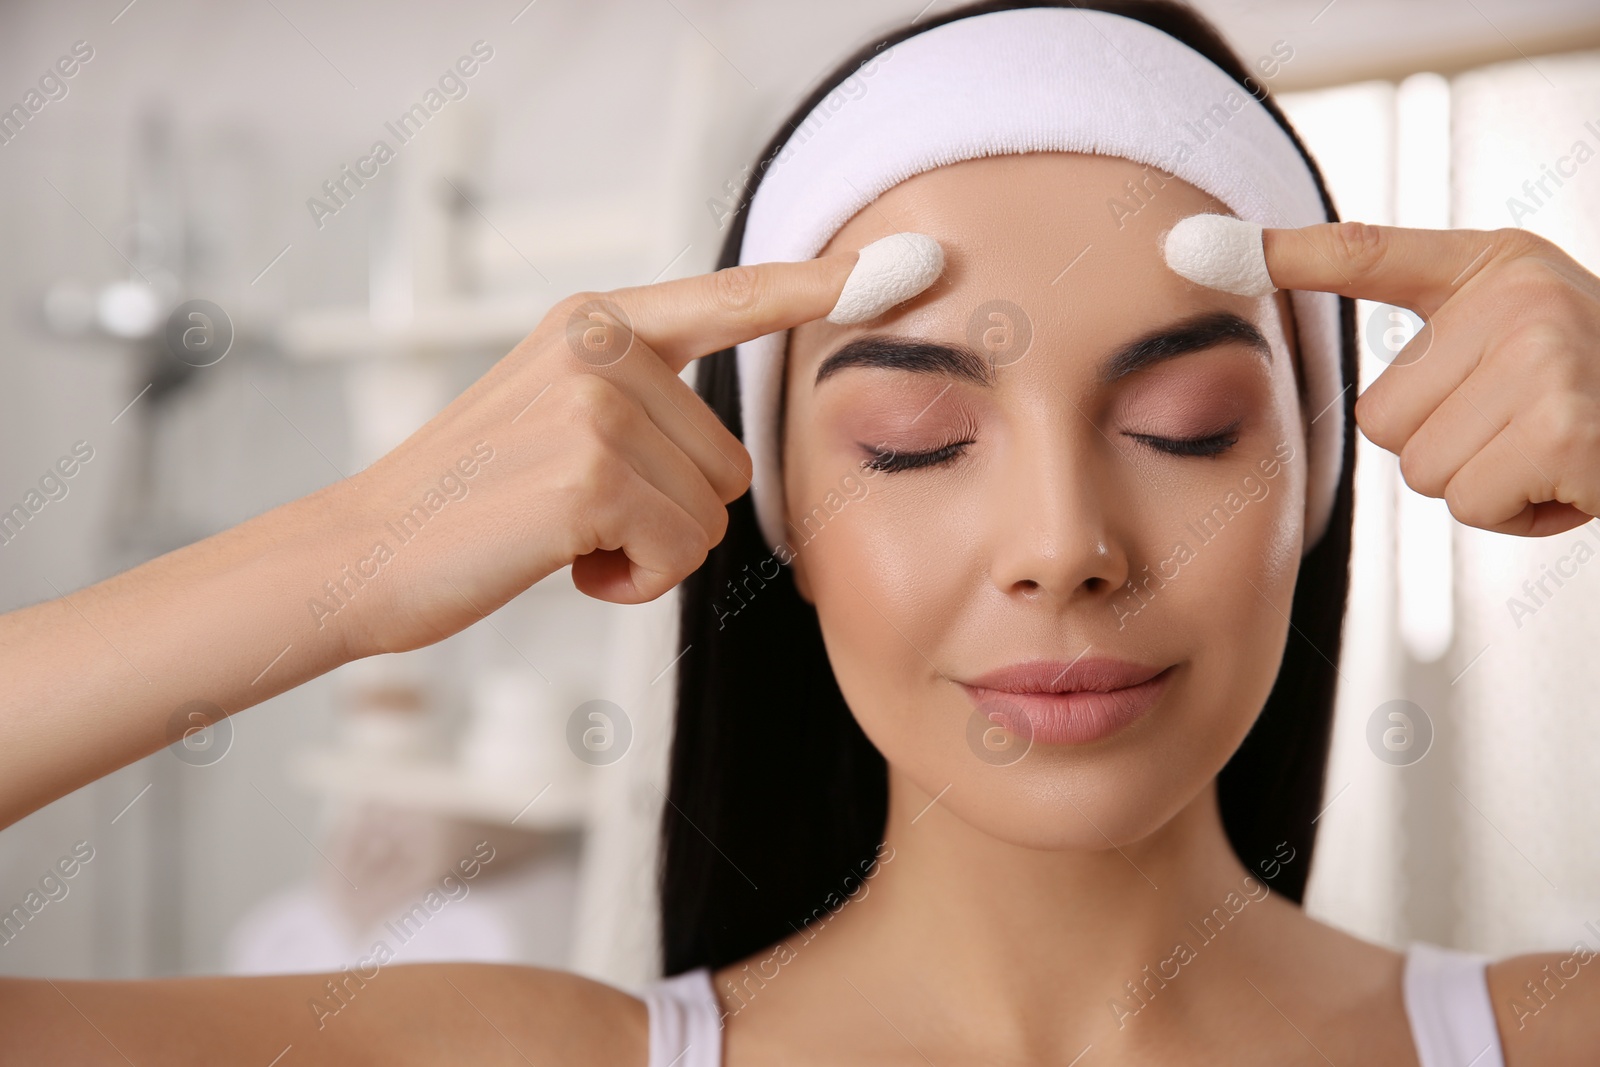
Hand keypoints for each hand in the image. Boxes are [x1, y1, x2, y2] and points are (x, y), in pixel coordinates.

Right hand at [346, 255, 854, 655]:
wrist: (364, 552)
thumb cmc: (468, 499)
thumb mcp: (551, 408)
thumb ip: (635, 392)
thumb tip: (728, 446)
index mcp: (595, 321)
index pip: (727, 298)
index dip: (813, 286)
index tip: (893, 262)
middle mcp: (600, 346)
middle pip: (731, 458)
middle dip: (671, 510)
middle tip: (575, 509)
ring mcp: (596, 405)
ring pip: (711, 513)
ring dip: (649, 548)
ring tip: (562, 532)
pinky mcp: (591, 475)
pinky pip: (679, 554)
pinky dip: (631, 583)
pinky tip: (563, 562)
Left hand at [1262, 222, 1599, 536]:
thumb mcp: (1525, 324)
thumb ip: (1442, 335)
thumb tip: (1353, 387)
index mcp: (1493, 266)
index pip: (1364, 254)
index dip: (1287, 253)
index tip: (1200, 244)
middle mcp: (1515, 298)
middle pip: (1379, 418)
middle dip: (1444, 444)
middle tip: (1525, 426)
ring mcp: (1541, 359)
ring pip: (1421, 468)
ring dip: (1481, 483)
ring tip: (1549, 452)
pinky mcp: (1560, 431)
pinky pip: (1468, 503)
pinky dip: (1515, 515)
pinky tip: (1569, 478)